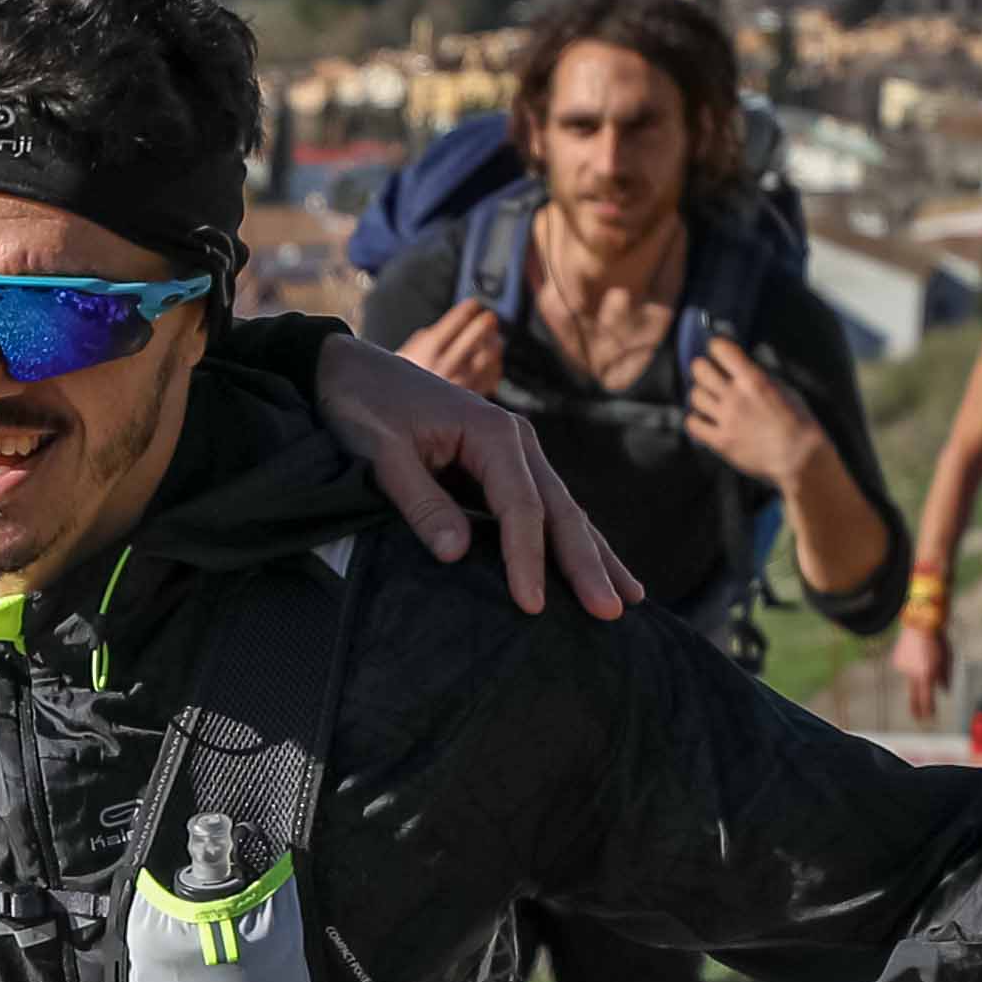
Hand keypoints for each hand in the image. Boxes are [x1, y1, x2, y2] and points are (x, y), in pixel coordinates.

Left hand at [311, 330, 638, 620]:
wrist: (353, 372)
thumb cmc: (365, 409)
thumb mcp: (382, 454)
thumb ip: (420, 502)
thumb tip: (457, 554)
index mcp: (492, 433)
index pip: (522, 507)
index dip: (528, 559)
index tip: (531, 606)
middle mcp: (516, 441)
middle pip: (560, 510)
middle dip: (587, 563)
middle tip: (610, 610)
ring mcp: (514, 454)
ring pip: (563, 511)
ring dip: (594, 555)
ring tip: (628, 598)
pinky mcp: (502, 469)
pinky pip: (543, 510)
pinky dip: (570, 541)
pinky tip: (594, 568)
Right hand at [396, 301, 503, 393]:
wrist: (398, 414)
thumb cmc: (401, 386)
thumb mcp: (405, 354)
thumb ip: (427, 339)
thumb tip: (449, 328)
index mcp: (428, 349)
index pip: (457, 320)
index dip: (468, 309)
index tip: (473, 304)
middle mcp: (445, 365)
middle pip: (477, 335)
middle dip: (485, 323)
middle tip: (489, 318)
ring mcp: (459, 383)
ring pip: (488, 357)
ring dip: (494, 344)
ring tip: (493, 340)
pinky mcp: (468, 399)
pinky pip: (491, 378)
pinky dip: (495, 367)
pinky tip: (492, 363)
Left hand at [680, 339, 822, 490]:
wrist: (798, 457)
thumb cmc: (798, 422)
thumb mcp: (783, 388)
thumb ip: (758, 377)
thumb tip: (740, 367)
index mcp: (753, 379)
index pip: (721, 349)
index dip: (717, 347)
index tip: (718, 350)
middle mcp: (735, 396)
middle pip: (700, 370)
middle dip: (703, 368)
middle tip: (708, 373)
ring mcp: (725, 420)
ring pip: (694, 395)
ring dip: (701, 394)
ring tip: (709, 399)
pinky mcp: (720, 441)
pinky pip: (692, 424)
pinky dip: (695, 420)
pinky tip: (705, 420)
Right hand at [890, 609, 950, 722]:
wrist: (921, 622)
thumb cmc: (938, 639)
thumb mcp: (948, 658)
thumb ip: (946, 676)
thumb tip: (945, 690)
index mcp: (927, 674)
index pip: (927, 699)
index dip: (928, 710)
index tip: (929, 718)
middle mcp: (913, 674)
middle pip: (915, 696)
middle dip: (917, 707)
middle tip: (918, 717)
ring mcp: (903, 668)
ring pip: (912, 676)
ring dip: (918, 670)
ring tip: (925, 654)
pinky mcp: (897, 661)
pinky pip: (906, 666)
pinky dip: (911, 663)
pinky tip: (916, 651)